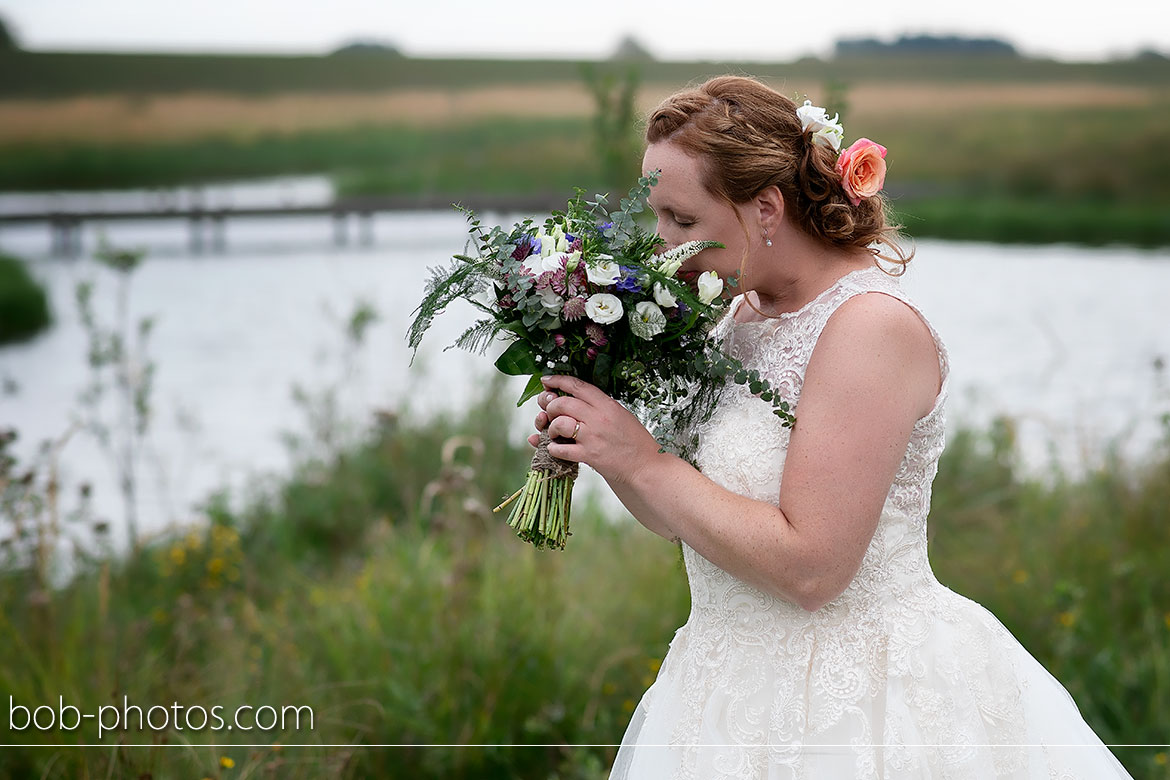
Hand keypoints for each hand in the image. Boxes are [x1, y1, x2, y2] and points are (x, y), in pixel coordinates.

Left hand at [528, 374, 660, 484]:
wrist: (646, 467)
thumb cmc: (636, 443)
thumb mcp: (622, 416)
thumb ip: (600, 407)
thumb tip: (577, 402)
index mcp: (608, 405)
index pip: (578, 386)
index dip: (558, 380)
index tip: (547, 380)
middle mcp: (599, 418)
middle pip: (563, 403)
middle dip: (551, 406)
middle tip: (550, 412)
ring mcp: (593, 437)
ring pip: (559, 423)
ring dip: (551, 427)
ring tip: (554, 433)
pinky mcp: (589, 456)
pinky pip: (561, 449)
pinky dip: (553, 448)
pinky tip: (555, 448)